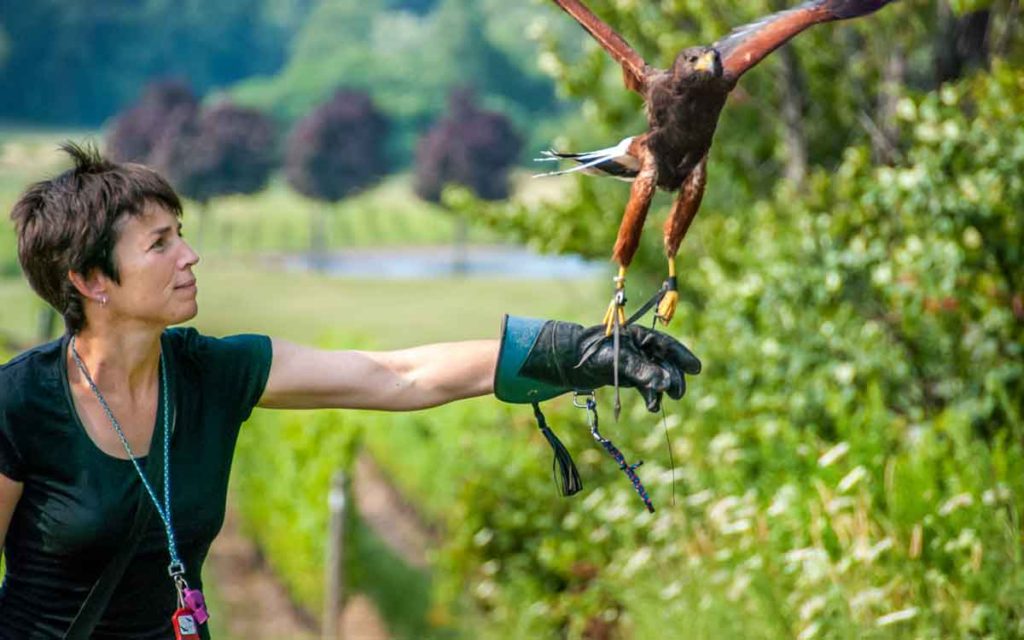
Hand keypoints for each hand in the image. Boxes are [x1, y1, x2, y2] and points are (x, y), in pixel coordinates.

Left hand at [520, 321, 700, 411]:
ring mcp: (638, 362)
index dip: (682, 356)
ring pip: (658, 376)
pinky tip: (651, 406)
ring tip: (657, 405)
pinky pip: (647, 385)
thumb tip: (665, 384)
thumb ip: (642, 371)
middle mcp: (642, 348)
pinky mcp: (632, 375)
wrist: (573, 362)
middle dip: (673, 378)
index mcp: (640, 336)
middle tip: (677, 394)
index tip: (696, 369)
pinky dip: (650, 395)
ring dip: (661, 390)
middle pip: (666, 363)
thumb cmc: (595, 353)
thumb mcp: (618, 360)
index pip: (667, 345)